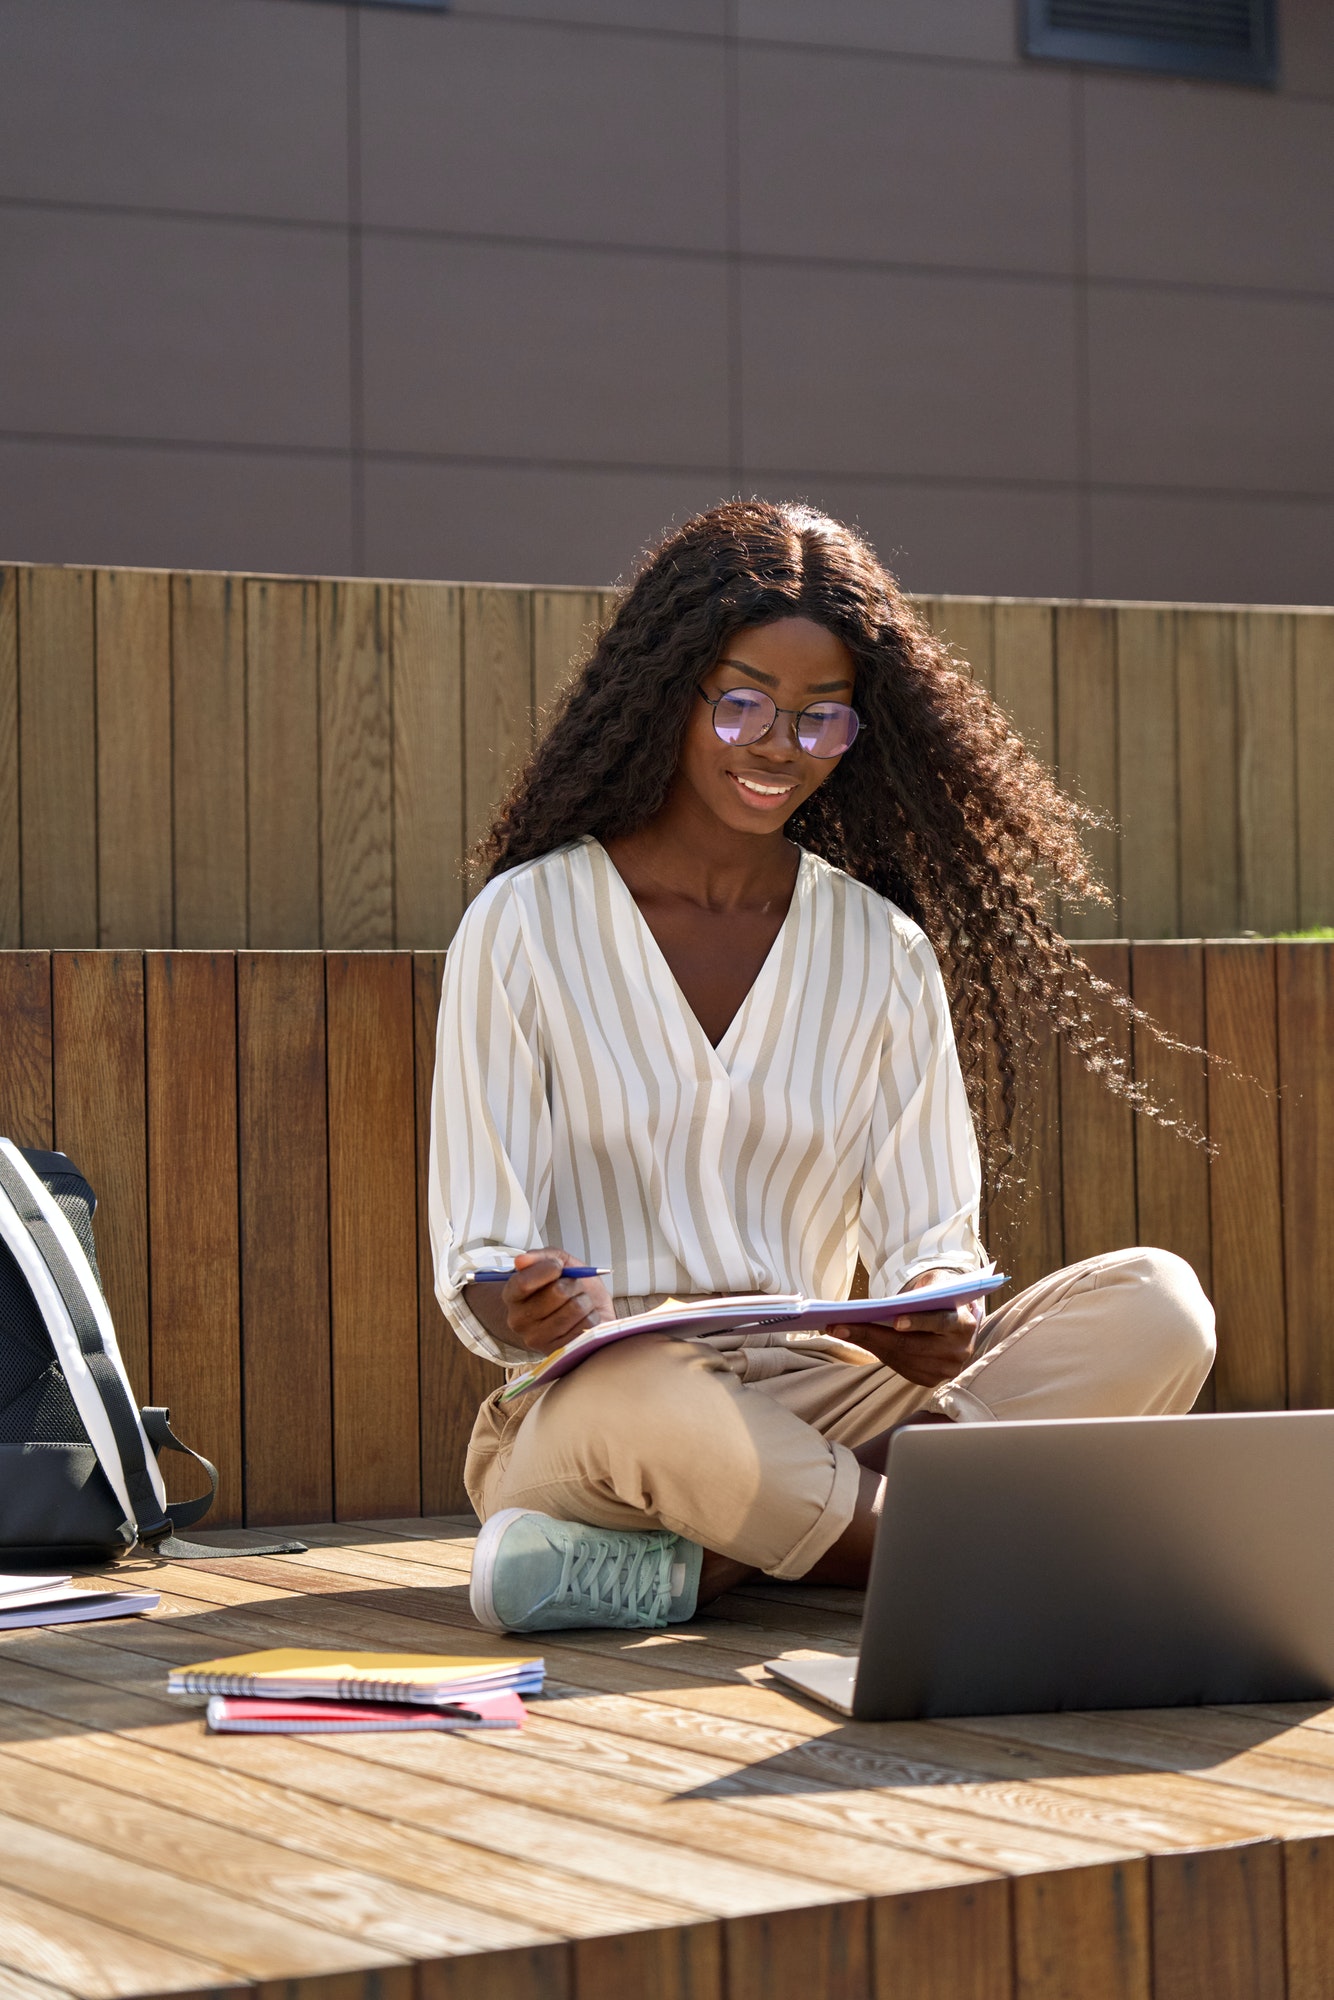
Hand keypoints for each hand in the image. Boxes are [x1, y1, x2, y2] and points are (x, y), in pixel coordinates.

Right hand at [497, 1250, 614, 1356]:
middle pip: (557, 1292)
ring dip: (585, 1300)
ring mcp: (538, 1339)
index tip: (559, 1266)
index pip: (523, 1283)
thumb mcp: (559, 1263)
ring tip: (579, 1304)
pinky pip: (587, 1325)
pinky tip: (583, 1320)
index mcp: (512, 1296)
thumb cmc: (570, 1286)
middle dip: (574, 1283)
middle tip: (573, 1287)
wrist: (586, 1312)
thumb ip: (542, 1257)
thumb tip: (521, 1260)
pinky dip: (592, 1316)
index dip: (547, 1269)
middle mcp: (519, 1321)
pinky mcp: (560, 1351)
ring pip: (575, 1308)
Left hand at [828, 1270, 980, 1387]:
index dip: (918, 1322)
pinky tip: (855, 1339)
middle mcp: (958, 1351)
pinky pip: (898, 1366)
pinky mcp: (930, 1380)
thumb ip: (925, 1290)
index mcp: (964, 1325)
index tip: (894, 1320)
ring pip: (899, 1358)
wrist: (959, 1322)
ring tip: (838, 1329)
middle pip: (911, 1345)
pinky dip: (875, 1351)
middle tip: (840, 1325)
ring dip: (866, 1343)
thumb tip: (886, 1304)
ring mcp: (944, 1370)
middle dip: (872, 1334)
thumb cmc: (942, 1298)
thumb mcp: (939, 1287)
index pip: (941, 1322)